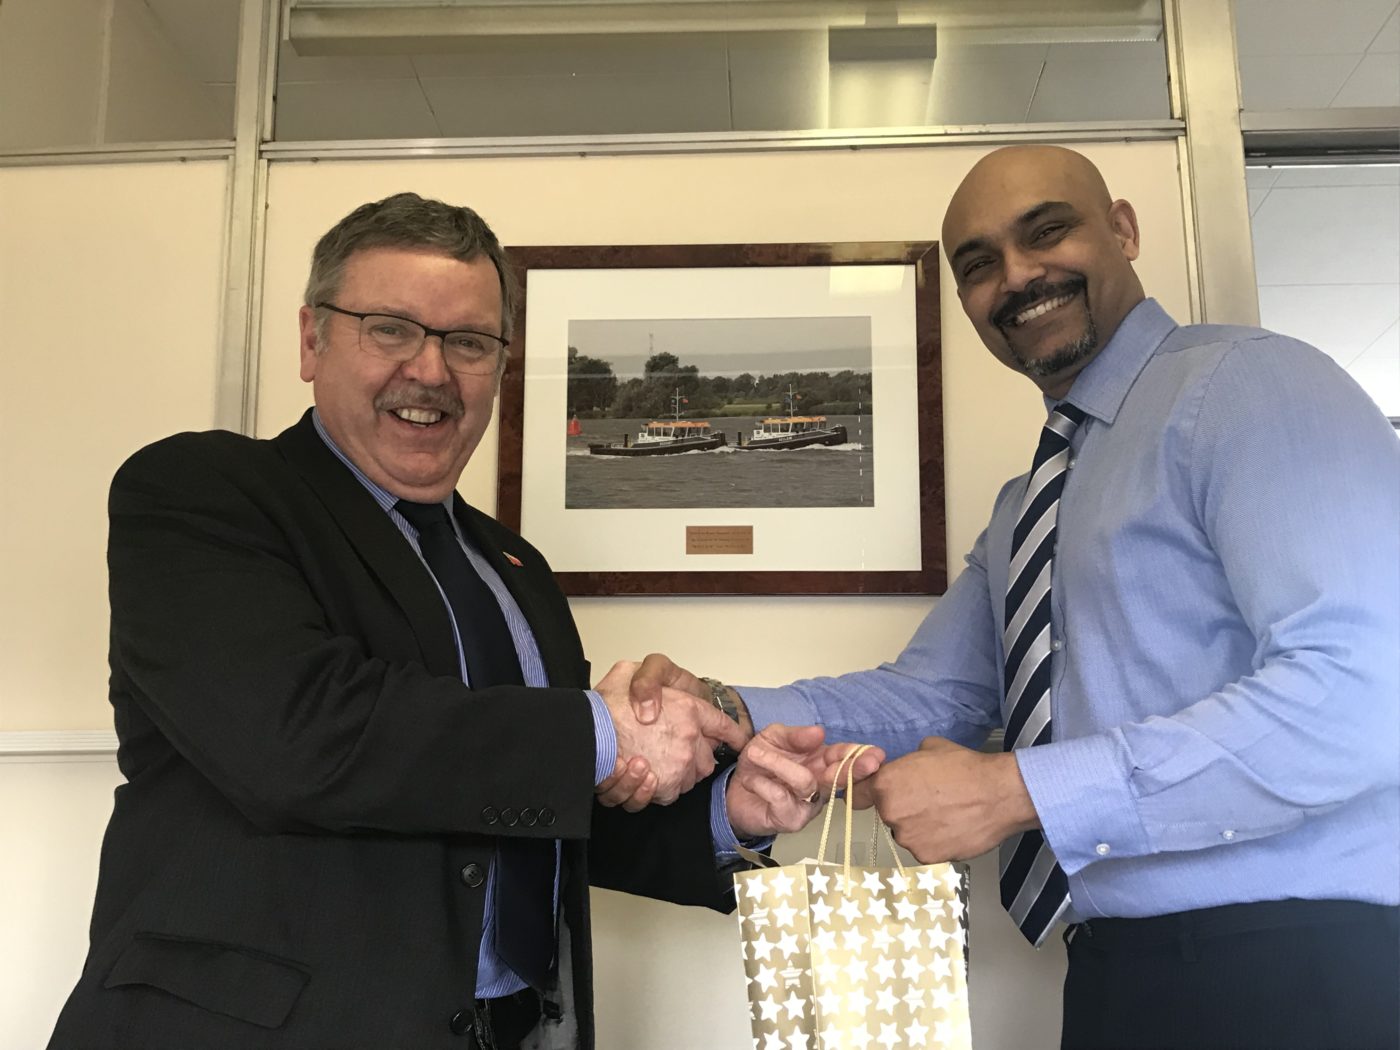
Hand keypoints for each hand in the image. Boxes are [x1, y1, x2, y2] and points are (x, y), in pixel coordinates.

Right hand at [596, 661, 746, 804]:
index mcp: (688, 707)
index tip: (739, 740)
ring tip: (650, 764)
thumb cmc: (605, 703)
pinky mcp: (664, 785)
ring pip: (690, 778)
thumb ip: (647, 677)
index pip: (723, 724)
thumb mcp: (628, 671)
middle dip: (693, 757)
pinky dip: (658, 789)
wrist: (587, 730)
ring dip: (675, 774)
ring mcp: (679, 763)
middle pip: (707, 758)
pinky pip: (671, 793)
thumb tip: (654, 693)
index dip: (732, 733)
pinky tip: (644, 777)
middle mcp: (689, 737)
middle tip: (668, 751)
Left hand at [726, 724, 883, 838]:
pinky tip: (751, 779)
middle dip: (854, 769)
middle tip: (869, 763)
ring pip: (804, 781)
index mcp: (820, 762)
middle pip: (840, 777)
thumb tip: (819, 732)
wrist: (733, 792)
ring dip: (777, 763)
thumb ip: (795, 736)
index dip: (860, 755)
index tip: (876, 754)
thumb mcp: (773, 739)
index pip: (843, 757)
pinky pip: (780, 796)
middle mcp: (819, 785)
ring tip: (755, 754)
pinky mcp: (790, 820)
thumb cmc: (759, 765)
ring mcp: (807, 805)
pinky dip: (761, 782)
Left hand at [859, 736, 1038, 863]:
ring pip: (906, 833)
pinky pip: (924, 848)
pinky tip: (953, 827)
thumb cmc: (966, 767)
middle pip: (887, 814)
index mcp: (885, 784)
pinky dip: (935, 841)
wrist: (999, 794)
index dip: (869, 793)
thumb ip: (906, 762)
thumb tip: (905, 769)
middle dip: (903, 808)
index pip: (859, 795)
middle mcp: (891, 813)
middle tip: (929, 800)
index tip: (876, 795)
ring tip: (946, 813)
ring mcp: (908, 838)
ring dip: (919, 826)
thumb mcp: (929, 748)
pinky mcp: (926, 856)